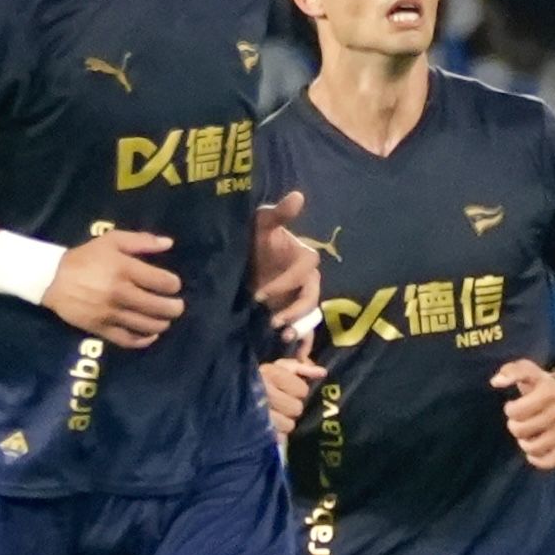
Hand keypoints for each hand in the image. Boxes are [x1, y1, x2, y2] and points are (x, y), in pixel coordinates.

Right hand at [44, 230, 183, 345]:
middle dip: (175, 307)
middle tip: (175, 305)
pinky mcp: (100, 328)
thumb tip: (169, 243)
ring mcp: (110, 313)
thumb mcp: (111, 241)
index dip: (174, 284)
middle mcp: (121, 293)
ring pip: (148, 326)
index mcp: (125, 270)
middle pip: (161, 307)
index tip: (171, 285)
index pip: (164, 282)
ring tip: (163, 319)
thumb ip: (141, 240)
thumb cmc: (84, 258)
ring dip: (162, 323)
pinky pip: (128, 340)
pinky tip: (150, 335)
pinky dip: (144, 340)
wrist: (51, 278)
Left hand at [251, 190, 321, 336]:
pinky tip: (296, 359)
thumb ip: (279, 214)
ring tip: (284, 341)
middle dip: (294, 312)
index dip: (284, 284)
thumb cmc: (255, 237)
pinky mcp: (292, 312)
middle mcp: (307, 281)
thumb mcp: (262, 224)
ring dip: (300, 330)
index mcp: (305, 259)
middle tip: (273, 323)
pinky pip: (304, 330)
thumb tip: (297, 195)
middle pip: (309, 299)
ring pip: (308, 316)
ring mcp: (300, 298)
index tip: (259, 294)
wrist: (245, 255)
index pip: (302, 274)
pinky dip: (302, 344)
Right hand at [259, 347, 320, 445]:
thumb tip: (322, 373)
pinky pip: (279, 436)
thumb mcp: (275, 366)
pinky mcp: (255, 429)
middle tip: (279, 403)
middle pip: (296, 408)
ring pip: (289, 424)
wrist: (224, 393)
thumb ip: (300, 368)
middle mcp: (265, 393)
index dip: (296, 390)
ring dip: (283, 421)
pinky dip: (275, 433)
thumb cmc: (254, 378)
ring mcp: (260, 413)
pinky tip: (268, 426)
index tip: (285, 389)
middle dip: (290, 406)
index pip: (301, 390)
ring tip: (273, 415)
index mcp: (270, 374)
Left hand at [495, 357, 554, 469]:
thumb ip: (510, 371)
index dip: (510, 409)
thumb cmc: (541, 383)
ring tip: (526, 434)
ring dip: (524, 443)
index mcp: (550, 392)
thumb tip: (496, 382)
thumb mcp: (528, 370)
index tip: (513, 406)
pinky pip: (550, 461)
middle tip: (519, 420)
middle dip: (514, 425)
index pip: (517, 411)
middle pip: (522, 430)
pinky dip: (537, 459)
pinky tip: (532, 450)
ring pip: (536, 448)